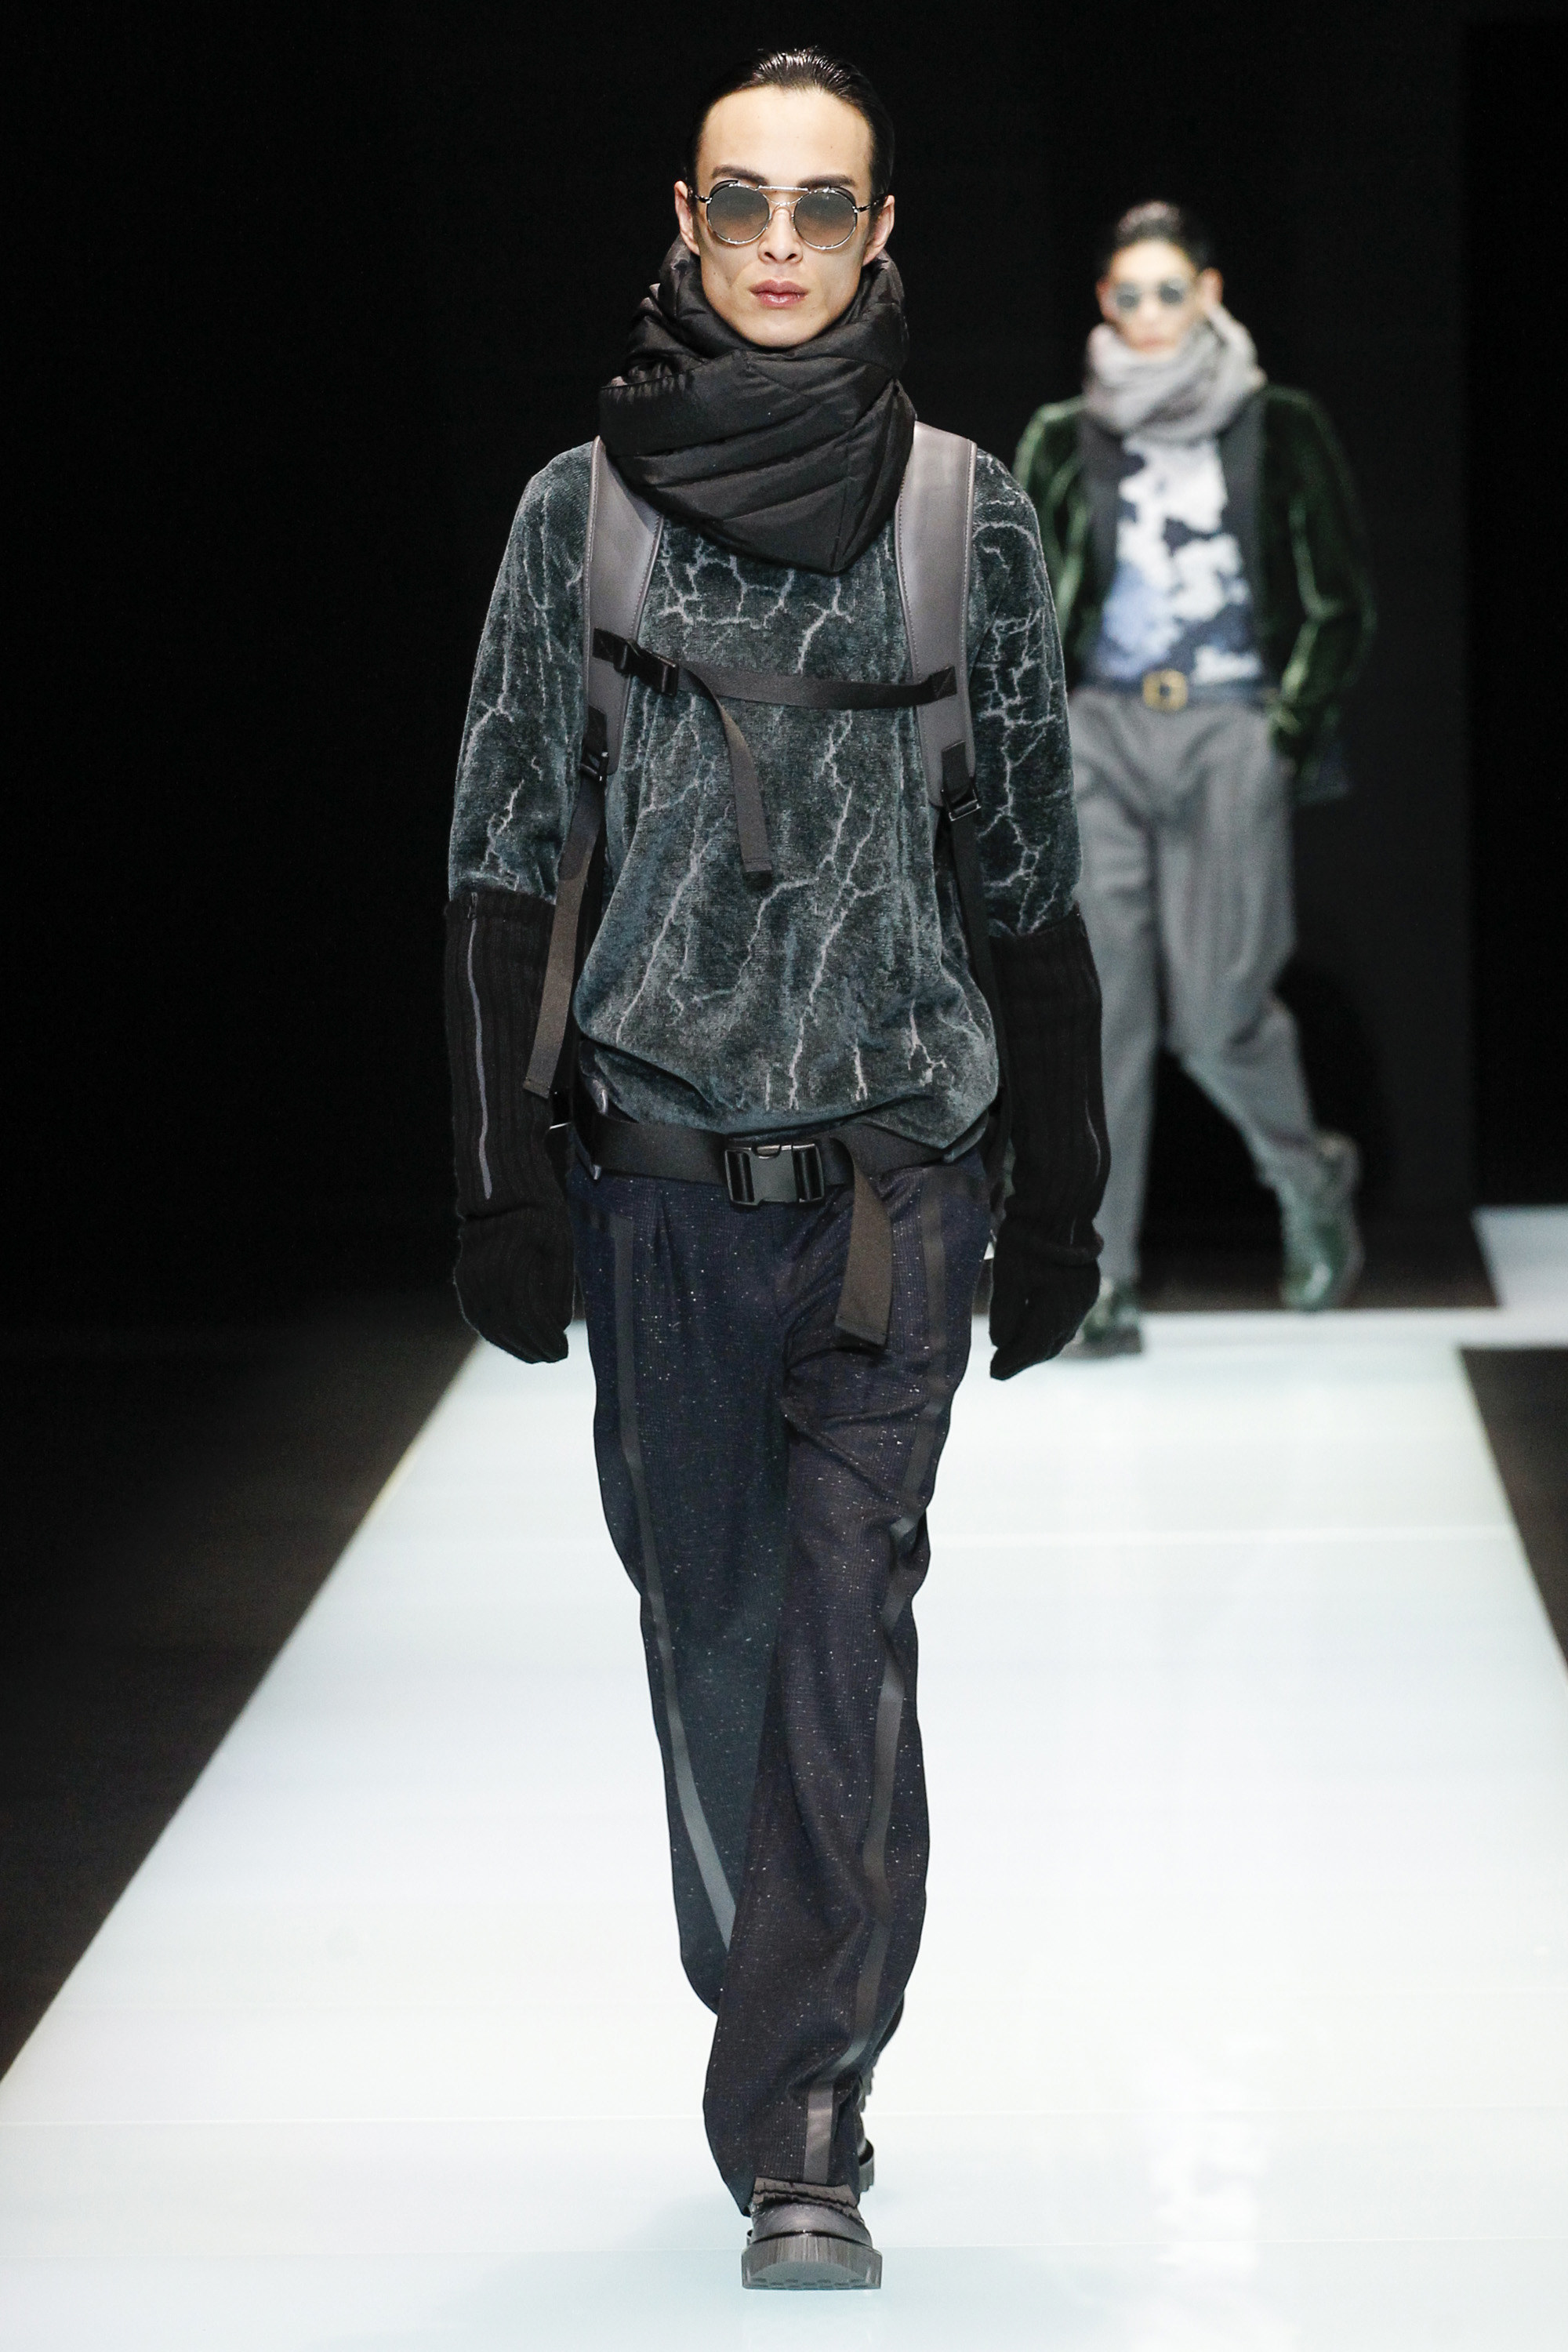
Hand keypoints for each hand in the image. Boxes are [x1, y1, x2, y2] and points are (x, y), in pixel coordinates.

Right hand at [454, 1197, 573, 1363]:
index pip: (531, 1315)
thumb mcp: (560, 1250)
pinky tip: (513, 1343)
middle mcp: (487, 1274)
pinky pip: (477, 1316)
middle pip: (510, 1325)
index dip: (547, 1339)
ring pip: (490, 1325)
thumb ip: (559, 1289)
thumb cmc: (543, 1222)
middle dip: (533, 1347)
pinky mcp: (464, 1281)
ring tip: (536, 1356)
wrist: (506, 1198)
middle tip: (553, 1358)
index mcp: (515, 1262)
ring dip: (514, 1346)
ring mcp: (471, 1279)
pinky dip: (496, 1334)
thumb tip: (558, 1327)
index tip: (564, 1352)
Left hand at [988, 1216, 1099, 1379]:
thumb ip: (1005, 1314)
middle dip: (1024, 1358)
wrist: (1060, 1205)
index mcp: (1056, 1311)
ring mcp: (1085, 1297)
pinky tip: (1039, 1326)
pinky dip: (1050, 1328)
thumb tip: (1000, 1343)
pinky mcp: (1087, 1284)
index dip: (1011, 1363)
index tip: (992, 1373)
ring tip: (1017, 1351)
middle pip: (1049, 1345)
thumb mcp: (1008, 1277)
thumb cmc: (1029, 1241)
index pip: (1031, 1348)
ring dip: (1039, 1344)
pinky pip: (1068, 1317)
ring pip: (1061, 1332)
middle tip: (1001, 1367)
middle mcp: (1076, 1309)